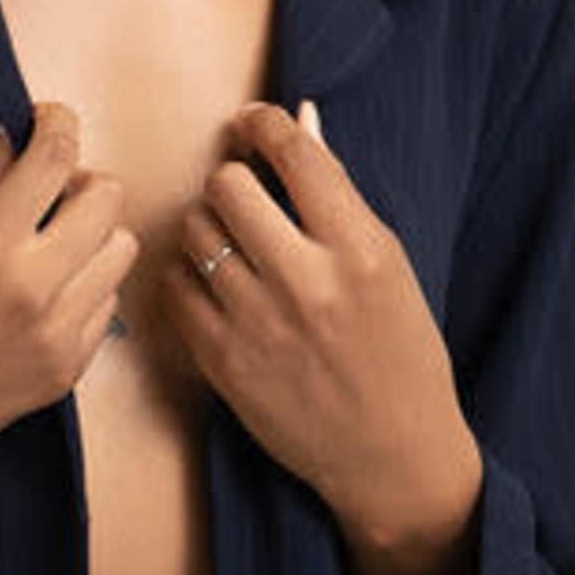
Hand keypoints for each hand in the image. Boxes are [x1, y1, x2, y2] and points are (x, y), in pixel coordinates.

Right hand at [0, 95, 140, 485]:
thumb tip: (9, 140)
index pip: (57, 157)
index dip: (58, 124)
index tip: (47, 121)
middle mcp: (31, 291)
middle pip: (108, 200)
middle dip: (79, 181)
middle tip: (44, 191)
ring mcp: (53, 339)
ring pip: (119, 254)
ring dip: (90, 236)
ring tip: (46, 245)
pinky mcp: (60, 377)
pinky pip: (105, 310)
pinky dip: (84, 289)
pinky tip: (41, 294)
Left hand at [169, 96, 478, 543]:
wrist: (390, 453)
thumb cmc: (399, 353)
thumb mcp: (390, 267)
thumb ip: (339, 198)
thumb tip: (300, 122)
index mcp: (361, 251)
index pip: (296, 154)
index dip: (264, 124)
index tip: (254, 125)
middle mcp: (307, 283)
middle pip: (229, 184)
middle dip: (233, 179)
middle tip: (244, 195)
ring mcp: (259, 324)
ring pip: (195, 230)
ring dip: (208, 224)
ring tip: (231, 242)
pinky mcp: (222, 362)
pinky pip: (175, 284)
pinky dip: (188, 273)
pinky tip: (213, 282)